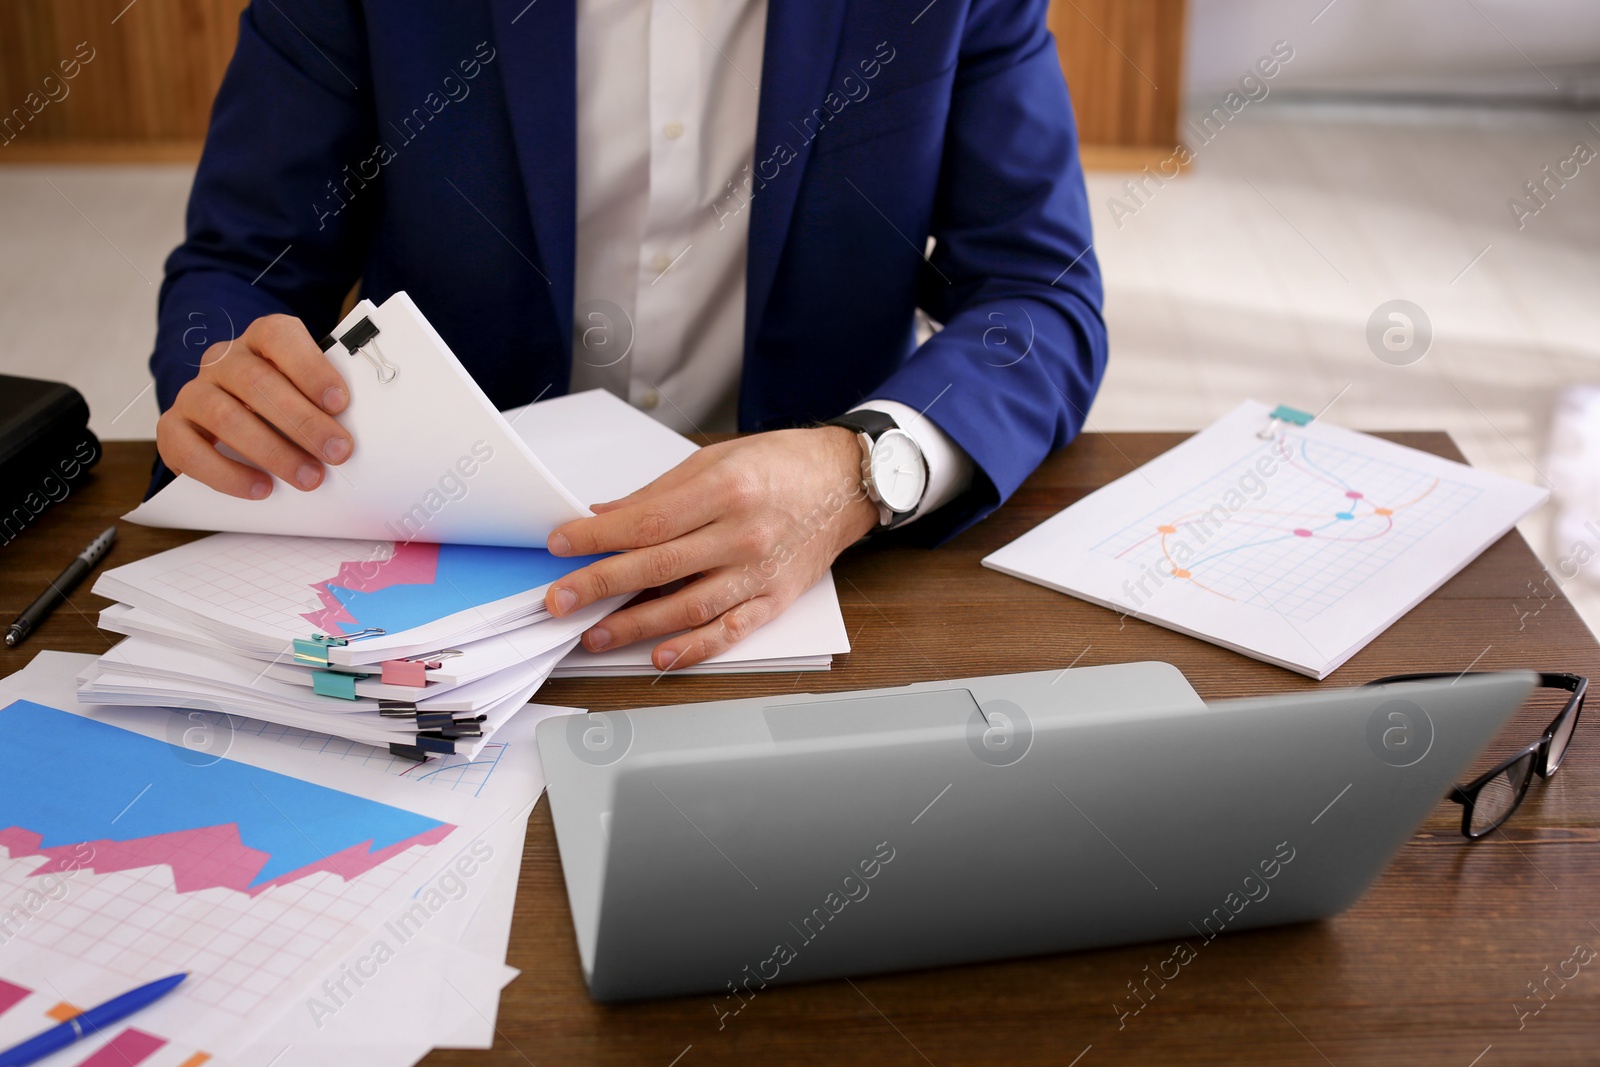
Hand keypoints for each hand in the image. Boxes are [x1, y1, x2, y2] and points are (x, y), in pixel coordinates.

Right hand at [156, 314, 352, 497]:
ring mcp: (194, 393)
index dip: (310, 368)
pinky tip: (261, 488)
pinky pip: (191, 451)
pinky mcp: (172, 428)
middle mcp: (223, 361)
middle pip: (257, 382)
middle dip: (303, 421)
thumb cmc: (280, 406)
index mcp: (261, 341)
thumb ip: (323, 403)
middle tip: (337, 452)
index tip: (340, 403)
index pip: (279, 336)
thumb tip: (346, 435)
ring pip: (226, 417)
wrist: (227, 425)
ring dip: (273, 452)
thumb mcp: (306, 394)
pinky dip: (228, 474)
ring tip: (308, 477)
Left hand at [544, 427, 878, 669]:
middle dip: (601, 584)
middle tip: (561, 599)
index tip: (562, 544)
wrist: (846, 482)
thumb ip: (659, 493)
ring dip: (636, 625)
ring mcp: (760, 572)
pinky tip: (660, 654)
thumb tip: (606, 516)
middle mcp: (744, 534)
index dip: (598, 537)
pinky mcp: (775, 599)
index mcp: (726, 490)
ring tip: (596, 633)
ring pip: (689, 607)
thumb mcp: (716, 460)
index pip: (648, 521)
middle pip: (659, 567)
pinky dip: (693, 648)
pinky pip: (730, 631)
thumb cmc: (783, 465)